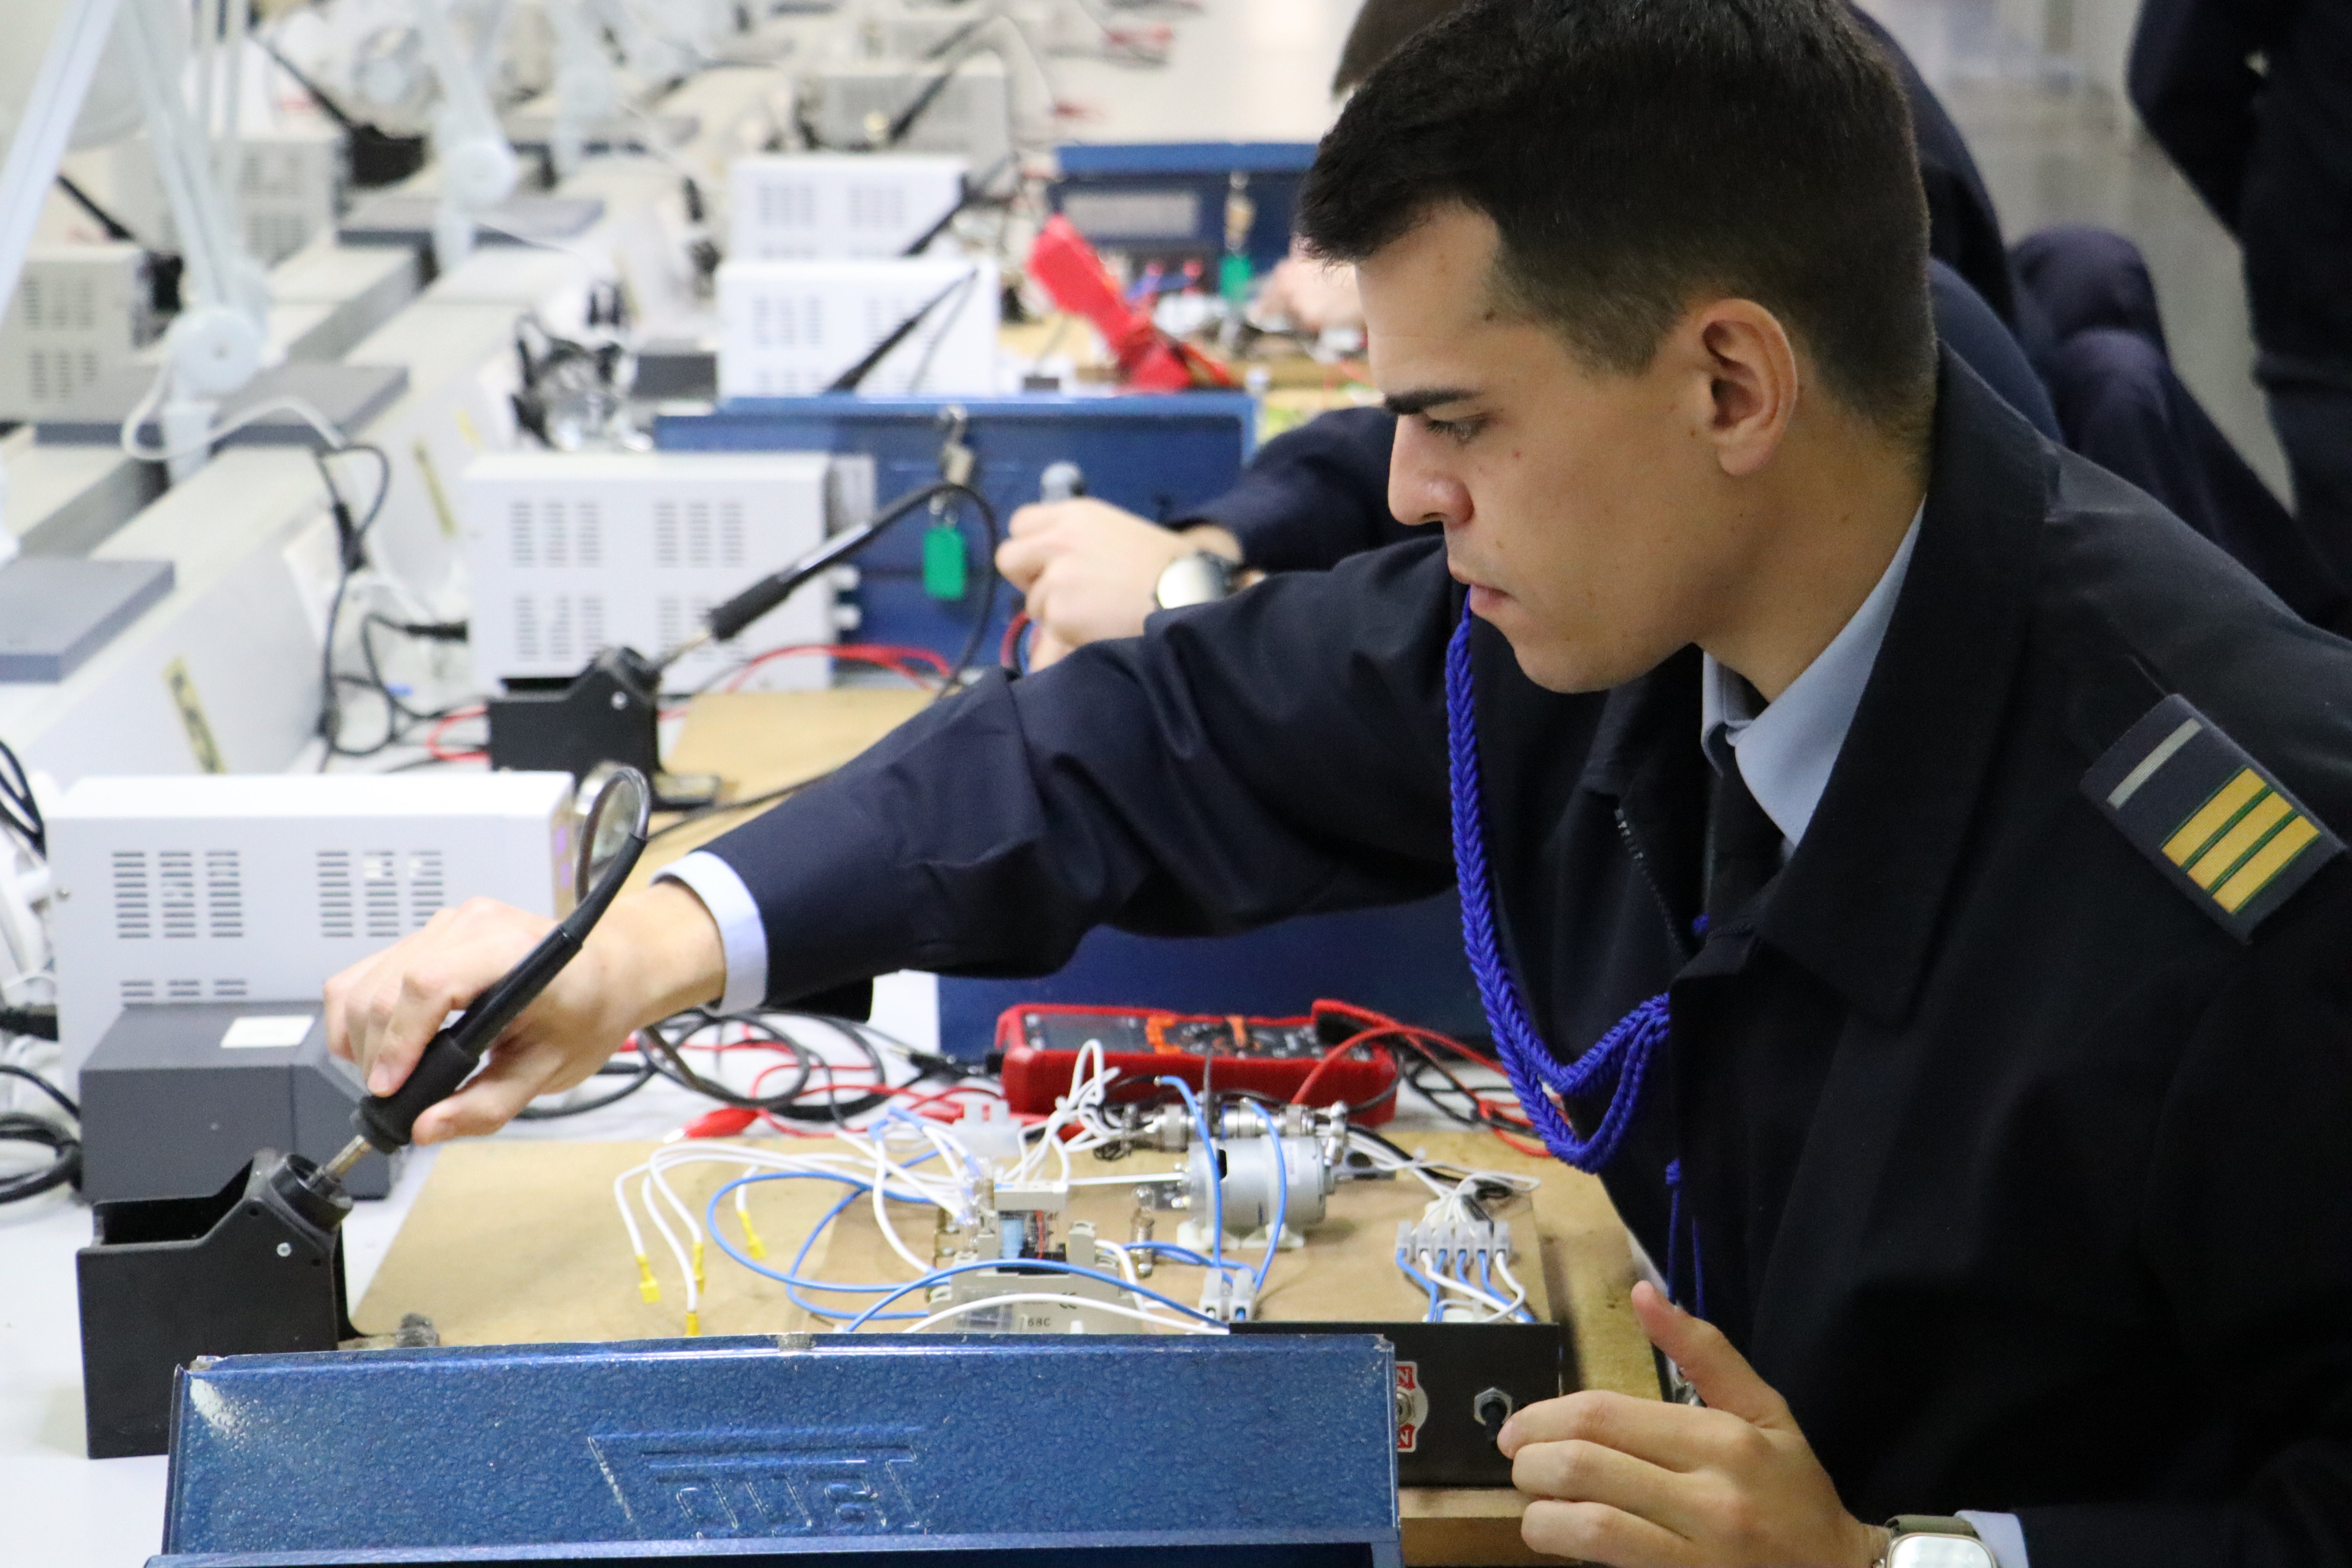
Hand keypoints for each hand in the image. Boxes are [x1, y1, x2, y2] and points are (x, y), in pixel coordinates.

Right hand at [323, 883, 724, 1144]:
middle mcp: (473, 925)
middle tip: (394, 1097)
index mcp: (512, 951)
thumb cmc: (590, 1009)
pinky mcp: (430, 934)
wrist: (610, 970)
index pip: (429, 984)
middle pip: (386, 987)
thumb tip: (426, 1128)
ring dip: (361, 1036)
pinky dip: (360, 1014)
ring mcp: (447, 924)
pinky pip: (368, 971)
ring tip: (391, 1075)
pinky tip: (384, 1045)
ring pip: (365, 980)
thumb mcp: (551, 1068)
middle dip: (375, 1051)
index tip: (392, 1087)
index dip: (400, 1040)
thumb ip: (488, 1104)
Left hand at [994, 499, 1240, 666]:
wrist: (1189, 597)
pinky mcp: (1059, 612)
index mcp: (1075, 514)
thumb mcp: (1119, 534)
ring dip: (1057, 615)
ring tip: (1100, 616)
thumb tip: (1052, 571)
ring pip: (1033, 604)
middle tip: (1062, 595)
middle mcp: (1058, 539)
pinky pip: (1048, 633)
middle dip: (1029, 580)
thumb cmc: (1168, 569)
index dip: (1033, 548)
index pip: (1021, 523)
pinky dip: (1069, 638)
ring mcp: (1056, 576)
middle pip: (1009, 558)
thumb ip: (1080, 543)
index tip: (1052, 565)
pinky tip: (1101, 630)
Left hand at [1497, 1282, 1884, 1567]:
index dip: (1543, 1418)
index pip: (1603, 1415)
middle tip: (1519, 1464)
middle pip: (1583, 1466)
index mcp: (1722, 1441)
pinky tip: (1563, 1539)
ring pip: (1588, 1525)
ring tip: (1534, 1505)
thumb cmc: (1796, 1495)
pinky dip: (1568, 1548)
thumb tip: (1644, 1294)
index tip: (1519, 1429)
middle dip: (1530, 1462)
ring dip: (1540, 1513)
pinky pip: (1609, 1562)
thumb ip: (1705, 1354)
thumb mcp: (1766, 1414)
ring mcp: (1699, 1553)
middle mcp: (1710, 1497)